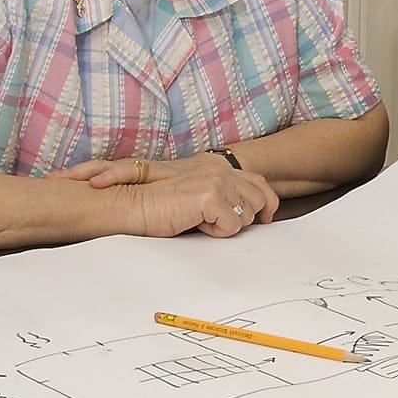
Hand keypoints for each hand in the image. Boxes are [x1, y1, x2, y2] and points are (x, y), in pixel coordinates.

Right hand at [58, 152, 278, 238]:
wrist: (130, 205)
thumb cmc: (158, 206)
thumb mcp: (196, 195)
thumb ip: (222, 195)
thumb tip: (253, 212)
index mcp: (217, 165)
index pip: (259, 183)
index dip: (267, 204)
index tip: (266, 219)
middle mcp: (220, 168)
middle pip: (259, 201)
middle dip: (241, 218)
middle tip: (211, 223)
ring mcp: (216, 180)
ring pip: (246, 216)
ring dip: (224, 226)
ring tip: (197, 221)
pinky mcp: (211, 196)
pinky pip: (232, 226)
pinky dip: (215, 232)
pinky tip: (193, 223)